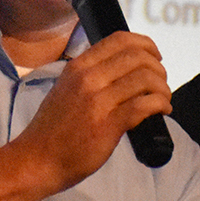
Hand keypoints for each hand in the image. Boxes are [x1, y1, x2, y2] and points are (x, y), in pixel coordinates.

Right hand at [0, 31, 169, 200]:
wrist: (36, 160)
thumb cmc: (52, 130)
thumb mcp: (66, 89)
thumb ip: (90, 77)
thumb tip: (123, 71)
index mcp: (78, 67)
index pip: (119, 39)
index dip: (145, 44)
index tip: (154, 56)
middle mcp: (88, 78)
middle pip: (138, 56)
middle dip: (158, 68)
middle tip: (161, 82)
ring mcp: (98, 100)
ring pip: (145, 78)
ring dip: (162, 88)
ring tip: (163, 99)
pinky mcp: (109, 124)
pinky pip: (145, 104)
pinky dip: (160, 104)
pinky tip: (162, 110)